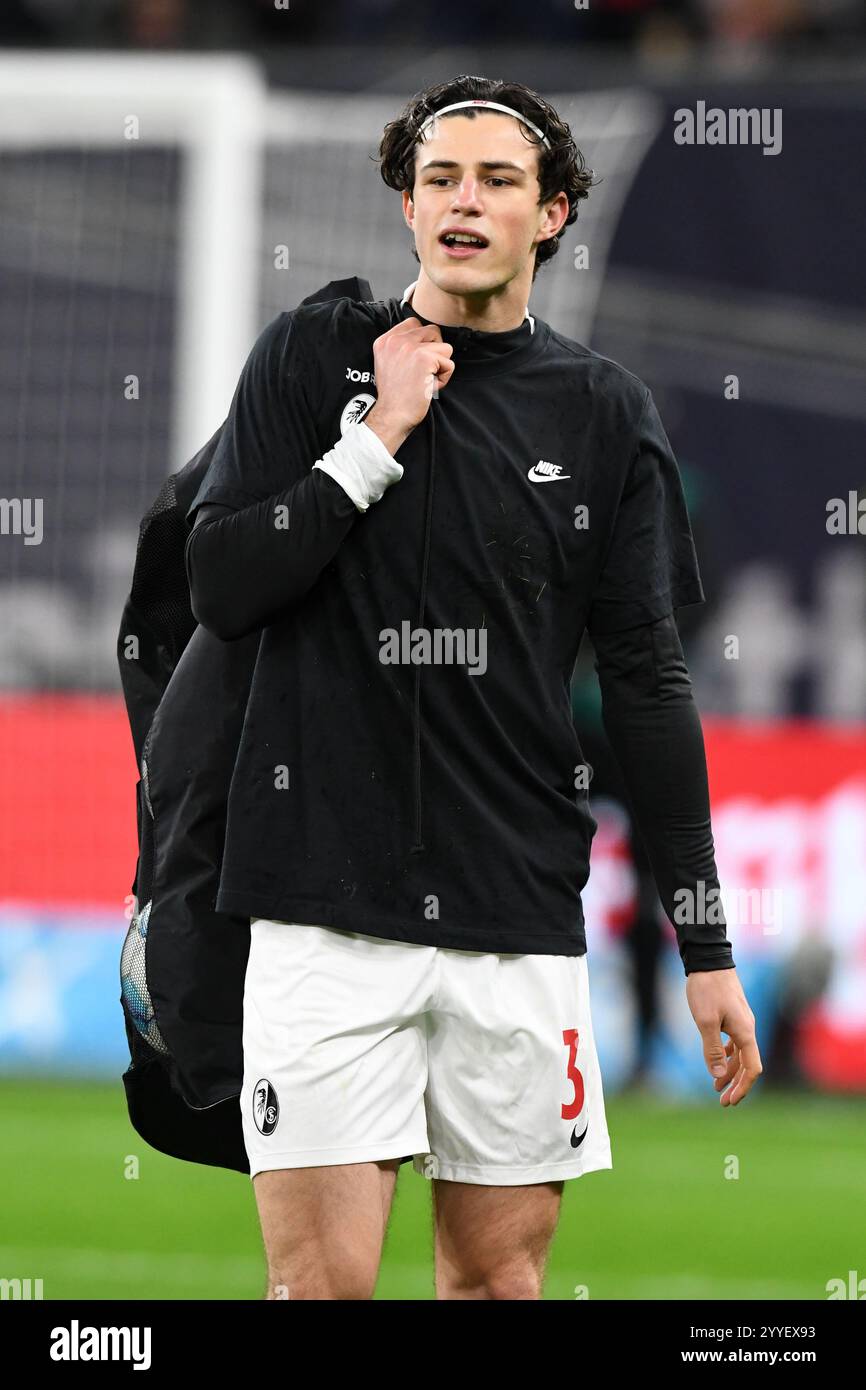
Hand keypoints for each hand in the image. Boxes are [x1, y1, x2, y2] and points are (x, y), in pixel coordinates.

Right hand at [369, 316, 454, 435]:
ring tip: (426, 380)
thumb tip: (427, 340)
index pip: (414, 323)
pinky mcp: (425, 358)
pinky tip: (429, 387)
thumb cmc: (394, 396)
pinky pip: (449, 363)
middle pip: (433, 331)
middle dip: (435, 352)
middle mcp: (396, 340)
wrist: (391, 415)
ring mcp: (410, 347)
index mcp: (385, 340)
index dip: (424, 341)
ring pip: (445, 347)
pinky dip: (444, 378)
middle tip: (424, 371)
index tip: (418, 361)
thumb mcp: (388, 364)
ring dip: (441, 366)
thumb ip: (401, 348)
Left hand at [686, 968, 762, 1105]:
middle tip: (723, 1101)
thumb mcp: (705, 1021)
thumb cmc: (707, 989)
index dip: (743, 1087)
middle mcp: (748, 1029)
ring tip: (716, 1085)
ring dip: (730, 1071)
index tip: (730, 1101)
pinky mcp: (734, 1016)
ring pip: (741, 1054)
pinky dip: (727, 1056)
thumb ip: (711, 1049)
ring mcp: (742, 1022)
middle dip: (737, 1085)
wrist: (709, 961)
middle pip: (748, 1065)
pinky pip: (735, 1043)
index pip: (752, 1068)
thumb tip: (718, 1075)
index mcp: (745, 1032)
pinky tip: (717, 1061)